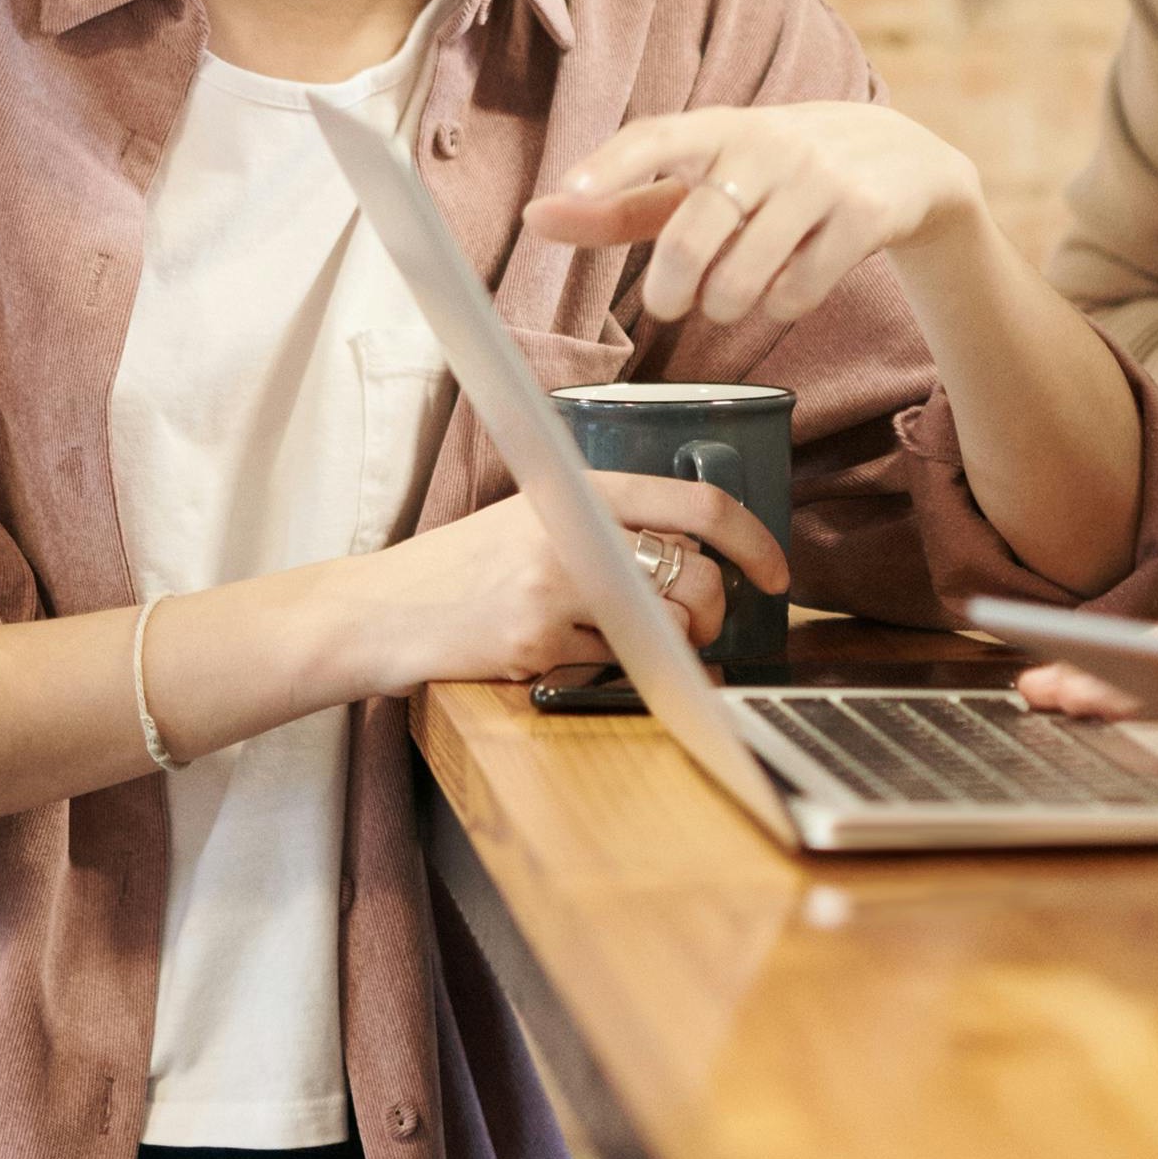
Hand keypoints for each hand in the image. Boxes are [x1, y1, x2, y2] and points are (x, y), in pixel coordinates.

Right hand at [356, 473, 787, 690]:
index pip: (695, 505)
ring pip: (663, 629)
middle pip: (696, 578)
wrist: (380, 610)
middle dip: (714, 613)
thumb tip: (692, 552)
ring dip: (668, 647)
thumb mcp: (530, 518)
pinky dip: (609, 668)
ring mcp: (557, 592)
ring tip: (634, 641)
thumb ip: (601, 523)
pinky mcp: (540, 644)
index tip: (777, 572)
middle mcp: (572, 534)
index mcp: (576, 490)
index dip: (754, 540)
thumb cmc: (459, 567)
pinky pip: (614, 665)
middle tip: (700, 624)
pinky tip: (569, 654)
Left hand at [527, 103, 987, 338]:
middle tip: (669, 304)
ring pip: (744, 275)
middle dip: (671, 288)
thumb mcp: (709, 175)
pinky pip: (799, 289)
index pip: (658, 137)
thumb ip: (625, 202)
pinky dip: (781, 304)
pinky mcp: (865, 216)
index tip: (569, 191)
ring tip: (730, 297)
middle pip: (694, 234)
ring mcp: (821, 179)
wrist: (906, 160)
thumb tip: (535, 218)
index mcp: (723, 128)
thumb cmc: (780, 173)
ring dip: (726, 305)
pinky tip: (789, 286)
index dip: (612, 166)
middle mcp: (770, 145)